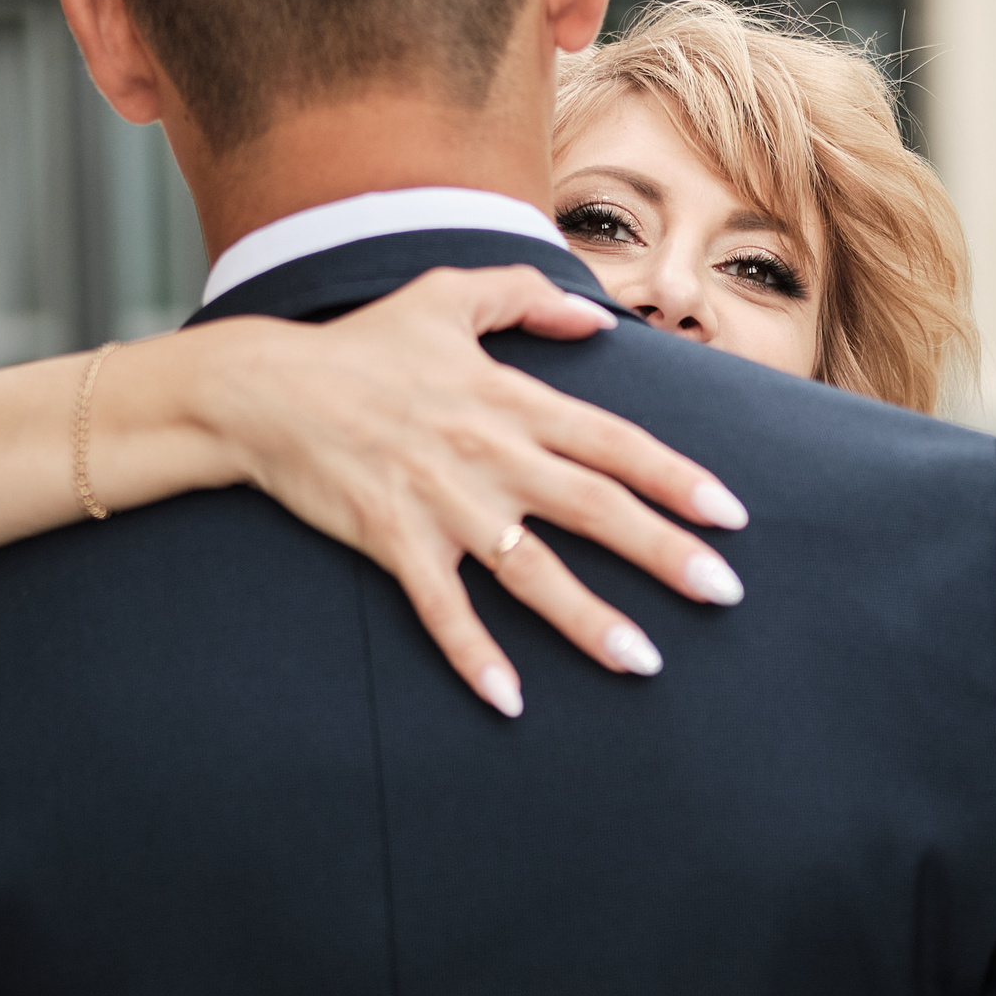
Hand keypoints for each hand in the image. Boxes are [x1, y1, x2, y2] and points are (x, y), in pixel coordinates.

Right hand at [187, 267, 746, 717]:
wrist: (265, 390)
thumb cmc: (361, 344)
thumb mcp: (448, 296)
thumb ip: (525, 295)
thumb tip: (596, 318)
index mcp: (511, 400)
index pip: (614, 443)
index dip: (676, 478)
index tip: (729, 515)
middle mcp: (490, 454)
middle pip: (596, 509)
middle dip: (666, 553)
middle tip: (724, 594)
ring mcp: (443, 503)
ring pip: (532, 571)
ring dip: (590, 620)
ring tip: (644, 661)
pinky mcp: (395, 541)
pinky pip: (444, 609)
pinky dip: (474, 655)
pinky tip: (510, 700)